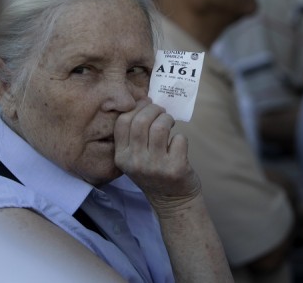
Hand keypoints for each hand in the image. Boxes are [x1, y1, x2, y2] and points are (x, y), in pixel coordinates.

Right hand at [114, 98, 200, 217]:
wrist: (172, 201)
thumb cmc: (153, 172)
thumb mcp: (135, 158)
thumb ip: (134, 135)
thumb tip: (144, 101)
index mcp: (121, 157)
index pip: (122, 122)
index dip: (136, 107)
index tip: (147, 104)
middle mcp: (135, 162)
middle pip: (141, 121)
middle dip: (154, 109)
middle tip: (161, 112)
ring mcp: (155, 167)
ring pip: (160, 127)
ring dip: (167, 119)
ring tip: (170, 122)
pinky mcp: (175, 169)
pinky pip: (179, 139)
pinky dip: (180, 137)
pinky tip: (178, 144)